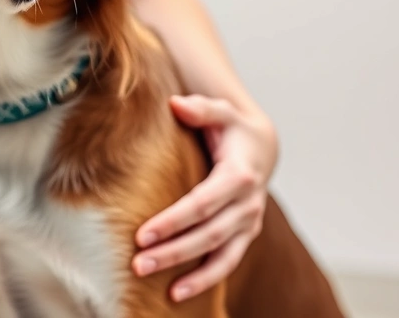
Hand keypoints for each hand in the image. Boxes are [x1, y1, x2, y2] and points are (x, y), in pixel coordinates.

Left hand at [132, 94, 277, 301]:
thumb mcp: (220, 111)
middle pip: (207, 235)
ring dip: (191, 275)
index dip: (173, 221)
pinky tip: (177, 294)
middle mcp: (247, 204)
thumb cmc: (230, 128)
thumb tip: (176, 105)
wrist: (261, 146)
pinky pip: (226, 263)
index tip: (142, 234)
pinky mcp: (244, 235)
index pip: (201, 204)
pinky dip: (206, 281)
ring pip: (220, 255)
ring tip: (161, 289)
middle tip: (138, 264)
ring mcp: (248, 223)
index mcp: (239, 175)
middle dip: (173, 251)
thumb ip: (199, 109)